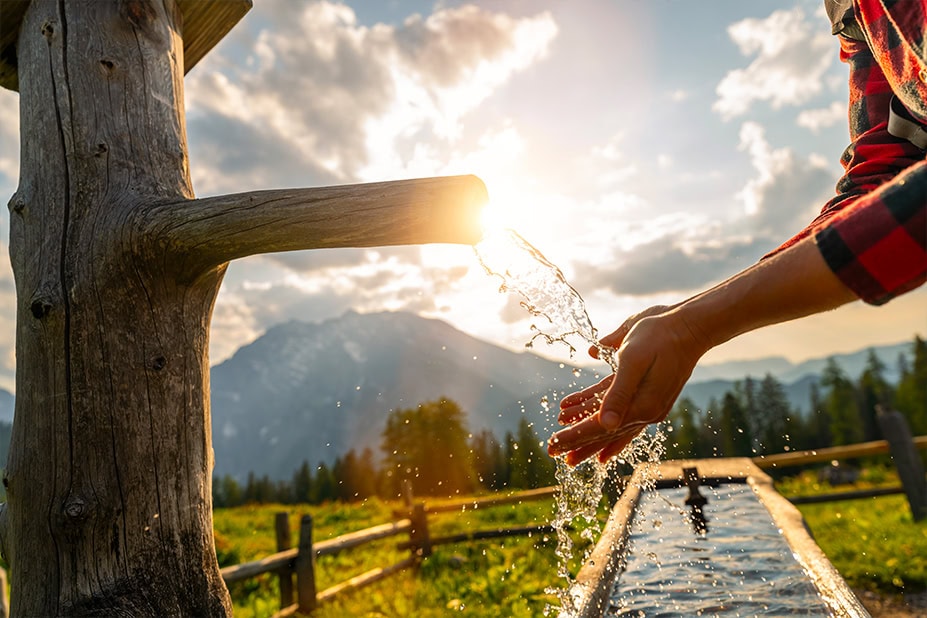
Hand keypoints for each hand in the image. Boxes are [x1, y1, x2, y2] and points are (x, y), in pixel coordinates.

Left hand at [549, 307, 708, 465]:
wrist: (690, 326)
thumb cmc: (660, 336)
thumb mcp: (635, 360)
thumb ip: (619, 393)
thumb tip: (606, 424)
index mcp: (642, 406)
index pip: (601, 427)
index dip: (575, 436)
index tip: (553, 445)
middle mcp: (646, 411)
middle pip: (605, 431)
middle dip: (576, 441)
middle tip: (551, 452)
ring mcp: (647, 404)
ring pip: (610, 421)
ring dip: (584, 426)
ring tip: (561, 436)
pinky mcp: (645, 393)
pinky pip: (615, 403)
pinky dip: (595, 406)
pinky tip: (576, 406)